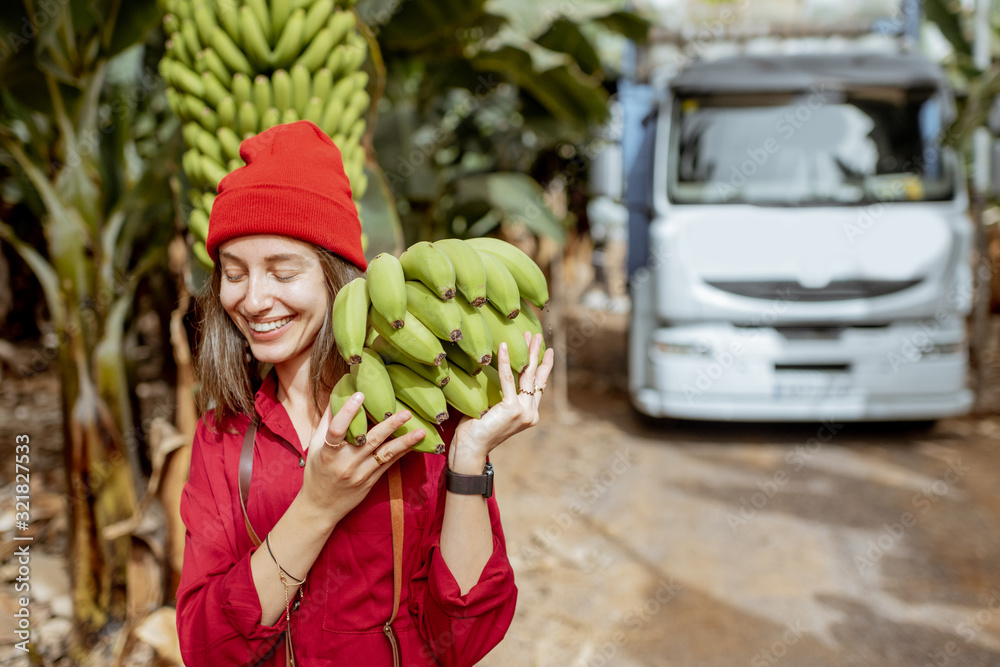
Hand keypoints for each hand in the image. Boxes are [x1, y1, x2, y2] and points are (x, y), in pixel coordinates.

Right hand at [297, 392, 424, 524]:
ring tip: (421, 430)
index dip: (348, 411)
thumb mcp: (316, 447)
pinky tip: (414, 443)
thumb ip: (327, 422)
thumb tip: (338, 395)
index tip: (360, 394)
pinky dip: (402, 452)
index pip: (337, 430)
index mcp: (328, 453)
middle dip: (390, 425)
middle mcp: (346, 463)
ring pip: (385, 454)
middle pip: (370, 440)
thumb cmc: (317, 472)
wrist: (320, 507)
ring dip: (404, 441)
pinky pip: (389, 464)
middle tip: (406, 412)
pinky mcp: (371, 481)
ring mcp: (360, 473)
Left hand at [449, 332, 553, 473]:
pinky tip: (504, 346)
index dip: (543, 367)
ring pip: (527, 375)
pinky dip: (505, 361)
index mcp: (529, 414)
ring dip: (528, 352)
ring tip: (529, 335)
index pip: (538, 386)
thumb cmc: (476, 430)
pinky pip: (508, 379)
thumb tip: (496, 374)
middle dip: (537, 354)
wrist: (471, 449)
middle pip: (536, 377)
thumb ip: (502, 395)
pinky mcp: (512, 408)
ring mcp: (524, 411)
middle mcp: (531, 413)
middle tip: (538, 336)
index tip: (546, 351)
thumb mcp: (494, 410)